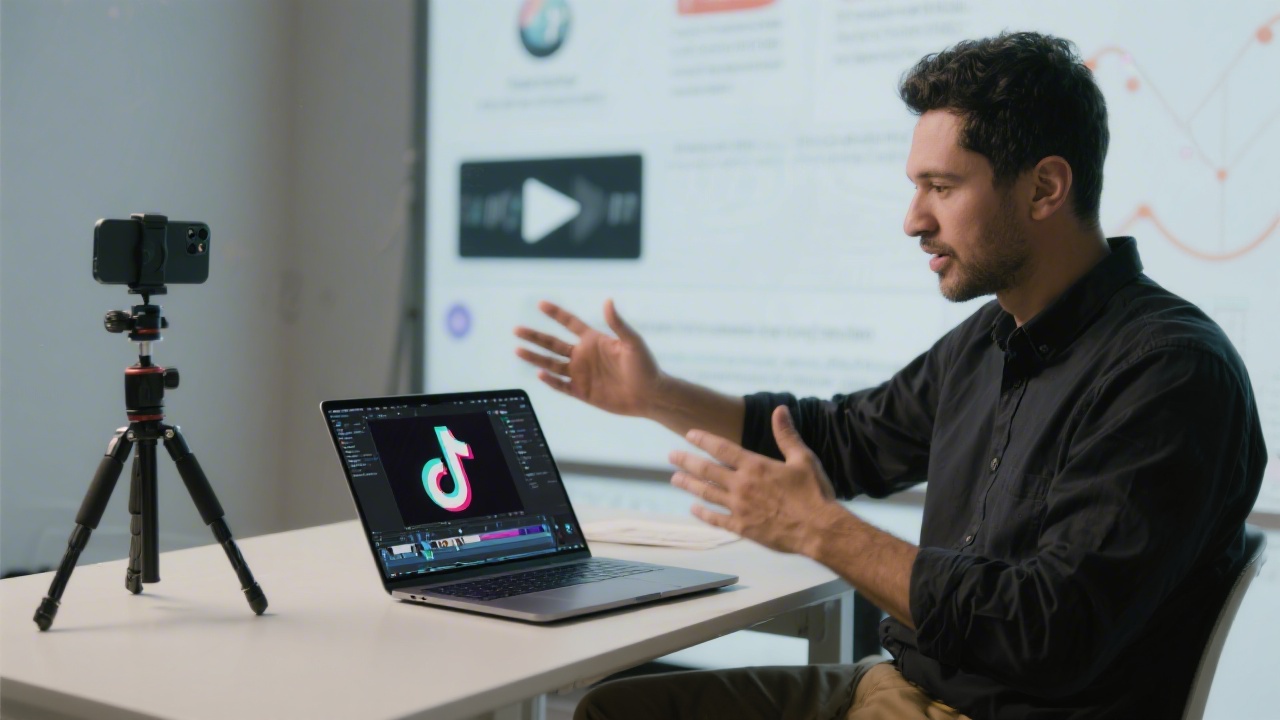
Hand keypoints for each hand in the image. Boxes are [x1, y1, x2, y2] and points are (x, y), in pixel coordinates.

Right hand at [514, 299, 663, 417]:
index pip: (570, 323)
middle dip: (535, 336)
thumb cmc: (645, 366)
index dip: (555, 313)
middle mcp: (584, 355)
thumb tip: (608, 301)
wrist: (650, 396)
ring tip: (517, 350)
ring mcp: (581, 374)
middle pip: (553, 343)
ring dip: (535, 357)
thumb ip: (618, 323)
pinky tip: (539, 373)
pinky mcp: (582, 392)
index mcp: (594, 340)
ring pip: (552, 363)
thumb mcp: (633, 342)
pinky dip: (550, 380)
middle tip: (516, 330)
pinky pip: (561, 385)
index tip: (540, 304)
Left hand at [669, 405, 836, 554]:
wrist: (819, 529)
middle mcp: (742, 485)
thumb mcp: (803, 459)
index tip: (689, 434)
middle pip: (707, 469)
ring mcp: (740, 507)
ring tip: (675, 479)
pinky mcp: (743, 527)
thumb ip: (787, 435)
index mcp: (755, 466)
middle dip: (687, 461)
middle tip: (671, 456)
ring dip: (689, 484)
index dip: (703, 440)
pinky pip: (717, 519)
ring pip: (707, 493)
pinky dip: (703, 513)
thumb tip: (780, 410)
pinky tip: (693, 508)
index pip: (722, 448)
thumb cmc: (814, 493)